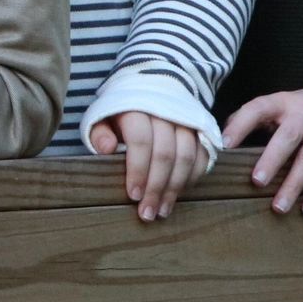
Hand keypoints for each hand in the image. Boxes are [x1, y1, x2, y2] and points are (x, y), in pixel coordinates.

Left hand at [87, 110, 209, 221]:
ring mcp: (187, 119)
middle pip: (165, 154)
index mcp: (137, 107)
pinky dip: (193, 178)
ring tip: (163, 210)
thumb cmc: (121, 112)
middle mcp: (165, 112)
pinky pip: (203, 156)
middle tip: (148, 213)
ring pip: (187, 157)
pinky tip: (179, 194)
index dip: (137, 170)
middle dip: (156, 187)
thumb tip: (105, 149)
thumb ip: (100, 133)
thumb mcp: (102, 117)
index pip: (141, 141)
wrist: (150, 88)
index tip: (133, 195)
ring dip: (175, 187)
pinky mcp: (201, 129)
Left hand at [221, 86, 302, 214]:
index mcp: (283, 101)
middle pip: (287, 136)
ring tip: (278, 207)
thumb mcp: (281, 105)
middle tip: (256, 181)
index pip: (258, 108)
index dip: (240, 125)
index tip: (224, 145)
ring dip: (294, 185)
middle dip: (271, 160)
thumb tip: (217, 138)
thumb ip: (253, 119)